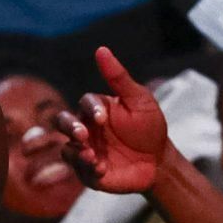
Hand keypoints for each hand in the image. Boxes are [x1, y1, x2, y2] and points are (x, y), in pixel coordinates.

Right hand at [48, 46, 169, 193]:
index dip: (90, 109)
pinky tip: (101, 169)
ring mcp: (85, 150)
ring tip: (92, 157)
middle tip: (82, 135)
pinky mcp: (89, 173)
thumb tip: (101, 49)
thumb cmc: (149, 126)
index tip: (103, 118)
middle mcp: (86, 129)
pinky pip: (79, 171)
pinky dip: (87, 170)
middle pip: (63, 122)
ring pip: (67, 149)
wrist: (159, 161)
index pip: (84, 103)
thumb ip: (118, 77)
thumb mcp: (139, 100)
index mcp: (96, 109)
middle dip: (69, 128)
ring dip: (76, 152)